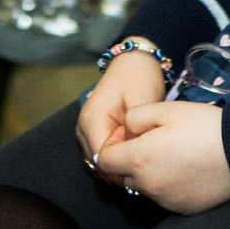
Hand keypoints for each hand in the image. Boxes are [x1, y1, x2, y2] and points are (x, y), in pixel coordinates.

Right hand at [76, 49, 166, 174]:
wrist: (134, 60)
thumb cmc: (139, 78)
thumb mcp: (142, 102)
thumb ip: (135, 131)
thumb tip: (130, 155)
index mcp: (91, 121)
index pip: (102, 160)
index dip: (124, 165)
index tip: (146, 162)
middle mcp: (83, 128)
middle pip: (99, 165)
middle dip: (122, 167)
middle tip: (147, 160)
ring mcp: (85, 130)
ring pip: (100, 162)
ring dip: (120, 161)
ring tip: (142, 152)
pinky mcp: (93, 131)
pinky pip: (103, 153)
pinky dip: (118, 155)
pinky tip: (134, 147)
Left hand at [92, 101, 229, 215]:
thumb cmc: (203, 127)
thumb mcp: (166, 109)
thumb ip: (135, 117)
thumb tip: (125, 129)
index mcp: (140, 159)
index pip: (104, 159)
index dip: (113, 143)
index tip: (132, 133)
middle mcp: (148, 185)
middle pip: (123, 175)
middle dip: (130, 158)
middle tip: (155, 140)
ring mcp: (165, 200)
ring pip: (144, 186)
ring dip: (149, 171)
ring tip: (174, 152)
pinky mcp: (182, 208)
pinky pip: (164, 195)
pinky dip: (168, 183)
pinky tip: (186, 167)